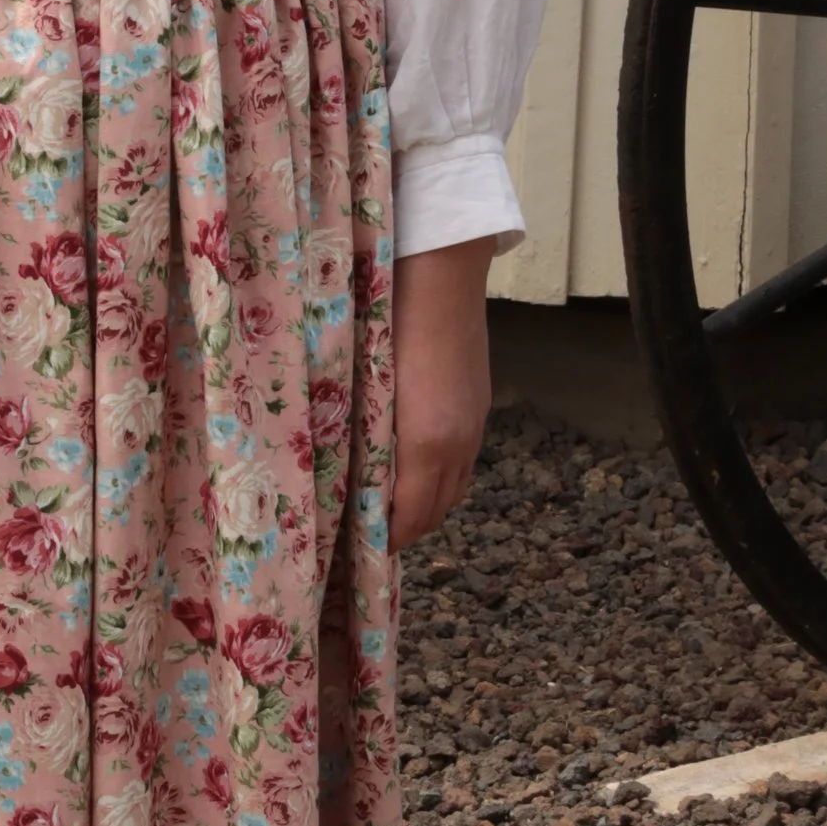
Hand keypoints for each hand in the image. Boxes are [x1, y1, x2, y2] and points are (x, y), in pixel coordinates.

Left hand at [388, 238, 495, 550]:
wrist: (440, 278)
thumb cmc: (386, 326)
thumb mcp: (364, 390)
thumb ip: (361, 440)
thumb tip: (347, 476)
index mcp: (424, 445)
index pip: (409, 517)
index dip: (386, 539)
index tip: (361, 547)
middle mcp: (456, 444)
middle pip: (436, 511)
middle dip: (407, 529)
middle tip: (371, 531)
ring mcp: (473, 426)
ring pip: (455, 489)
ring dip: (428, 505)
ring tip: (395, 504)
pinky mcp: (479, 408)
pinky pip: (464, 463)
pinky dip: (444, 479)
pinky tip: (421, 466)